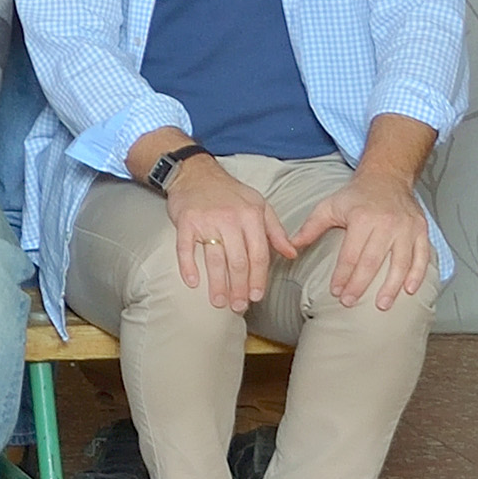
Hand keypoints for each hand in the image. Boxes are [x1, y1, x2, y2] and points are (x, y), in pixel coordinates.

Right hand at [159, 153, 280, 314]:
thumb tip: (291, 254)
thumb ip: (276, 230)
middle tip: (238, 306)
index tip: (257, 296)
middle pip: (238, 261)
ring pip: (214, 258)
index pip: (259, 254)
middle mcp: (230, 219)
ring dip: (217, 284)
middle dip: (239, 287)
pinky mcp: (185, 221)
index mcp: (252, 216)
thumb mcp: (259, 205)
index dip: (258, 278)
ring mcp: (207, 220)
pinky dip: (188, 266)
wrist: (195, 173)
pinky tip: (192, 282)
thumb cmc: (229, 192)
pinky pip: (185, 248)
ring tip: (218, 301)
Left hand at [291, 164, 432, 308]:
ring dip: (391, 287)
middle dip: (360, 285)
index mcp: (362, 219)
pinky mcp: (421, 231)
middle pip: (373, 262)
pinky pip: (422, 257)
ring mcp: (407, 228)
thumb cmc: (356, 196)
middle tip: (350, 302)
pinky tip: (409, 290)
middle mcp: (387, 224)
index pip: (350, 254)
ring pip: (400, 263)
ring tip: (381, 305)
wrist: (387, 178)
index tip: (335, 292)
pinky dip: (418, 275)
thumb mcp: (329, 206)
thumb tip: (291, 247)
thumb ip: (310, 227)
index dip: (342, 275)